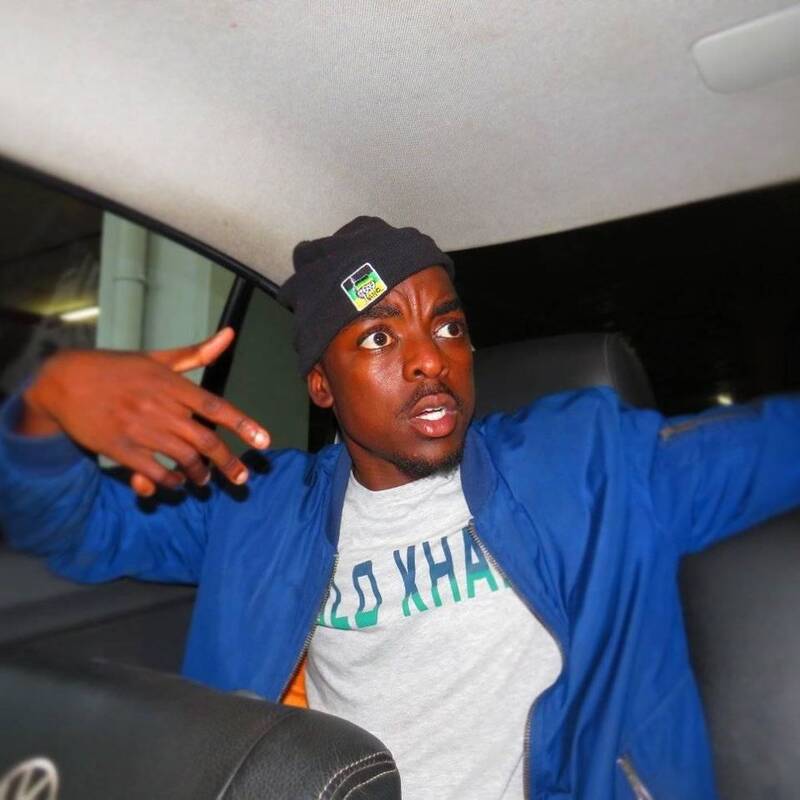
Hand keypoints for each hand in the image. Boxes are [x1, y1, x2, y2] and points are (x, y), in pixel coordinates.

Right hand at [19, 328, 270, 496]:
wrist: (65, 380)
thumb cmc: (118, 368)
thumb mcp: (157, 358)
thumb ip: (197, 354)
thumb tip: (230, 334)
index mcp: (171, 383)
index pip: (216, 406)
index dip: (243, 424)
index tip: (265, 441)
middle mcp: (159, 406)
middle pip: (204, 439)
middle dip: (228, 462)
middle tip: (242, 478)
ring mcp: (138, 428)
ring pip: (182, 458)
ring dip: (199, 474)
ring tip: (204, 480)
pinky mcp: (119, 447)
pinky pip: (152, 471)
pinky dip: (169, 480)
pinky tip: (176, 482)